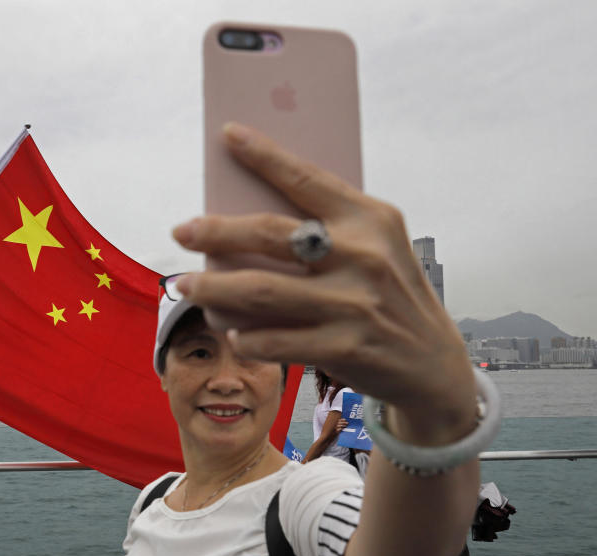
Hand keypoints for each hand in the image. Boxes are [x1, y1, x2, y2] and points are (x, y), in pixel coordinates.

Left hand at [172, 122, 475, 442]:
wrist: (432, 363)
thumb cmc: (388, 294)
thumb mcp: (376, 248)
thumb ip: (328, 229)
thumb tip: (246, 221)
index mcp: (370, 219)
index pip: (307, 178)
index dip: (264, 154)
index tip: (228, 134)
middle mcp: (363, 256)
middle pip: (270, 235)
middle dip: (217, 230)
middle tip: (182, 230)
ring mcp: (353, 303)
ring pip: (261, 290)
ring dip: (213, 287)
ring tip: (186, 285)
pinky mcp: (344, 346)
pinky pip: (274, 340)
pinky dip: (244, 335)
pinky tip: (229, 328)